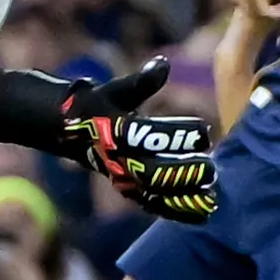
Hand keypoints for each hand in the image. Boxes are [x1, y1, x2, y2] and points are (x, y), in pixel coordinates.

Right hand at [50, 59, 219, 221]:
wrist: (67, 132)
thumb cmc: (96, 105)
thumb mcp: (115, 90)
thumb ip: (141, 82)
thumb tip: (163, 65)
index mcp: (116, 133)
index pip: (148, 136)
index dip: (176, 134)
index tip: (204, 131)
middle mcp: (118, 160)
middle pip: (153, 173)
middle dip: (184, 173)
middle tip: (212, 170)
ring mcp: (122, 179)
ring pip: (154, 195)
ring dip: (183, 198)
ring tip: (212, 198)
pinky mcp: (126, 190)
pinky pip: (151, 204)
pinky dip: (175, 211)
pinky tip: (201, 214)